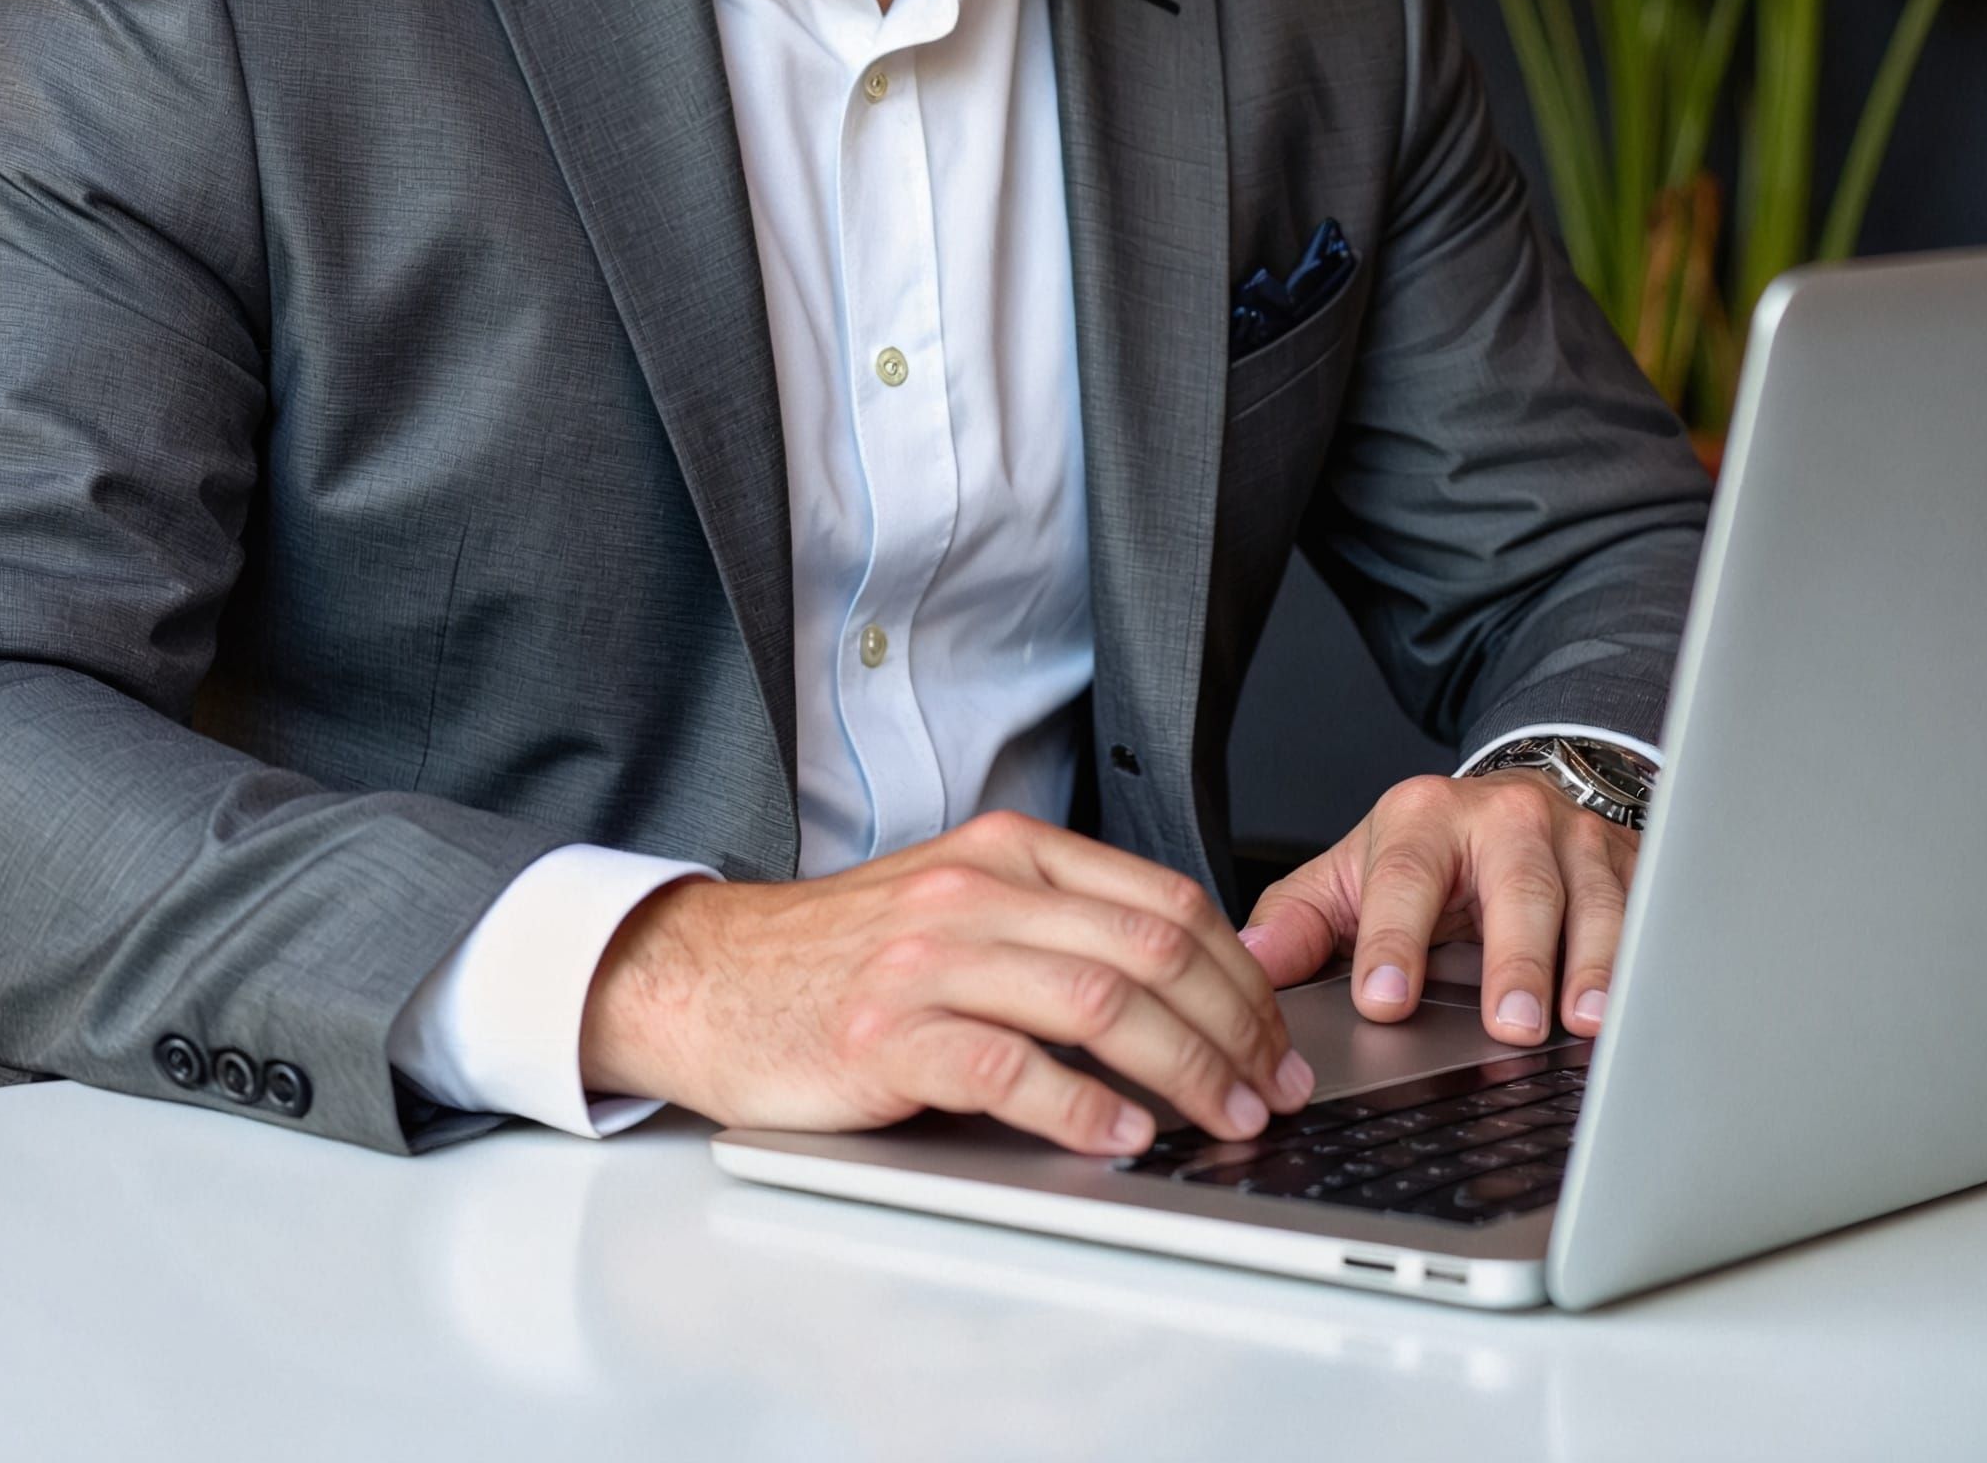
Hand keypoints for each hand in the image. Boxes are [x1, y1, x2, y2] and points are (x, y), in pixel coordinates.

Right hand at [580, 809, 1314, 1156]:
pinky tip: (1120, 1136)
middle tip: (1272, 1090)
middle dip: (1234, 1028)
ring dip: (1182, 1071)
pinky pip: (1009, 1067)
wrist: (711, 976)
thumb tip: (1187, 991)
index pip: (1165, 900)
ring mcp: (930, 959)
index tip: (1276, 1038)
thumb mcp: (959, 907)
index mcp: (1007, 851)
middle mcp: (976, 891)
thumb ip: (1056, 926)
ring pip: (1098, 1002)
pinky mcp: (887, 1034)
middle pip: (1149, 949)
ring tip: (1223, 1119)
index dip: (1242, 975)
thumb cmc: (841, 957)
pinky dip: (1079, 1107)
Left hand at [1237, 771, 1638, 1048]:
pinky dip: (1651, 961)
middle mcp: (1508, 819)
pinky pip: (1650, 914)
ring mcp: (1578, 840)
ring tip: (1584, 1022)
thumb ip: (1301, 919)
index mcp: (1424, 818)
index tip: (1384, 998)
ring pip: (1594, 900)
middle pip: (1516, 884)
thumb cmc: (1429, 855)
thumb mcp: (1355, 874)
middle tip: (1508, 1024)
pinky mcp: (1633, 866)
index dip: (1394, 939)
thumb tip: (1250, 965)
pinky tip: (1648, 1006)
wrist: (1512, 803)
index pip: (1406, 878)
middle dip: (1514, 956)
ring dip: (1595, 964)